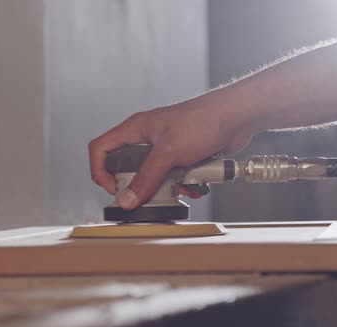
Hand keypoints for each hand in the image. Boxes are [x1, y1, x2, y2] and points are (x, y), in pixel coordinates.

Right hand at [89, 92, 253, 209]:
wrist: (237, 118)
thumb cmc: (203, 120)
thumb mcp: (169, 153)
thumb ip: (146, 178)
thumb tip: (127, 198)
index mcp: (135, 129)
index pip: (100, 149)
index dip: (100, 171)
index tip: (113, 189)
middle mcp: (146, 139)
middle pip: (126, 169)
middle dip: (140, 185)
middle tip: (151, 191)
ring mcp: (163, 149)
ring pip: (152, 177)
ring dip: (166, 186)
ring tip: (180, 183)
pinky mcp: (180, 158)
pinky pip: (172, 178)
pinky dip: (182, 184)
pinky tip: (194, 182)